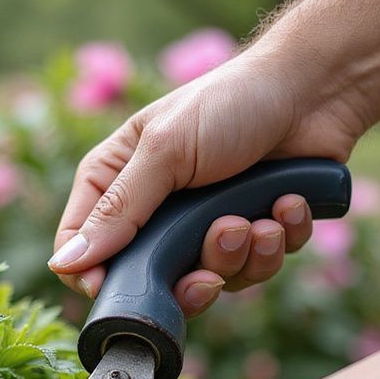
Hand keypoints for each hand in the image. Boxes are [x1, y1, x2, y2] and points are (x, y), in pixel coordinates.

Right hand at [49, 0, 379, 314]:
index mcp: (118, 181)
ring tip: (261, 217)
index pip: (82, 248)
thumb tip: (65, 264)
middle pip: (153, 280)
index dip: (98, 277)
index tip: (126, 290)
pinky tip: (289, 203)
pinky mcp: (254, 233)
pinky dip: (278, 239)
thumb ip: (118, 210)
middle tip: (223, 239)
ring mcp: (206, 225)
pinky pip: (259, 267)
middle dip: (196, 271)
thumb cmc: (230, 103)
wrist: (314, 88)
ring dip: (243, 254)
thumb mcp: (165, 151)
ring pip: (213, 280)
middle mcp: (157, 210)